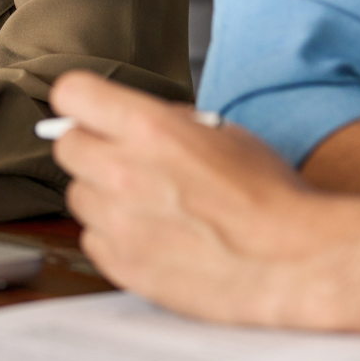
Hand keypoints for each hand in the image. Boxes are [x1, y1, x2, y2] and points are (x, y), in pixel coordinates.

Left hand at [48, 71, 351, 326]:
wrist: (292, 259)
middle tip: (123, 157)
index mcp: (149, 128)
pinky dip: (113, 235)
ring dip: (102, 194)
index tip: (91, 110)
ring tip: (146, 201)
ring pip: (78, 195)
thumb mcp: (222, 132)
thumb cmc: (268, 195)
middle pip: (66, 146)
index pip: (72, 94)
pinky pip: (93, 239)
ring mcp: (119, 223)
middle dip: (92, 146)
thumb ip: (166, 121)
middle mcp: (123, 172)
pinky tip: (151, 233)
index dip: (82, 101)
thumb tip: (131, 120)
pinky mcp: (124, 266)